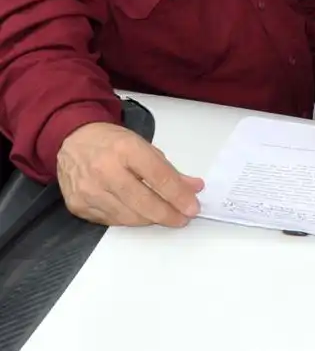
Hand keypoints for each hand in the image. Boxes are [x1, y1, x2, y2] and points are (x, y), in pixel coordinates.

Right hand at [56, 122, 203, 226]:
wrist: (73, 140)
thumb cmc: (112, 142)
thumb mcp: (144, 146)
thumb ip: (168, 169)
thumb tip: (194, 188)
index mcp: (126, 149)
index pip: (158, 177)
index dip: (178, 195)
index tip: (193, 208)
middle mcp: (104, 170)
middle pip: (142, 201)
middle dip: (167, 214)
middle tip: (183, 219)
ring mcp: (88, 190)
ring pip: (127, 216)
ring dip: (150, 219)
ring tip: (165, 217)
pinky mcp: (77, 205)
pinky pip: (110, 221)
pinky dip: (129, 220)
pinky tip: (140, 215)